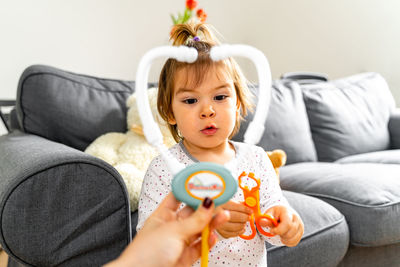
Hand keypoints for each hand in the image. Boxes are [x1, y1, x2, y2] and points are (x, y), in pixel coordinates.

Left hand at [105, 193, 229, 266]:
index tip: (204, 183)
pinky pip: (201, 246)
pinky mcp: (186, 257)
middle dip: (206, 206)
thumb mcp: (172, 231)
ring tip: (223, 216)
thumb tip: (208, 204)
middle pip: (193, 213)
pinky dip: (209, 241)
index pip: (178, 197)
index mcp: (162, 216)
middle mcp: (171, 228)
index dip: (190, 190)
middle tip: (219, 199)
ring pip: (200, 229)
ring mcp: (180, 242)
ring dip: (212, 223)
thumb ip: (194, 220)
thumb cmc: (145, 254)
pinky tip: (214, 235)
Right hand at [216, 200, 252, 237]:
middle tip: (248, 217)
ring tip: (244, 222)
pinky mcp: (219, 233)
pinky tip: (241, 228)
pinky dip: (239, 231)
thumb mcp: (226, 202)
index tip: (250, 211)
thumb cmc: (218, 209)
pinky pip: (232, 234)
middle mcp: (216, 214)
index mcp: (219, 204)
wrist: (208, 218)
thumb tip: (248, 205)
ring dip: (242, 224)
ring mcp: (217, 225)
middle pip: (236, 217)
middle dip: (245, 217)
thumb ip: (237, 204)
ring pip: (235, 226)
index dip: (245, 209)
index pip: (235, 206)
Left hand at [259, 205, 303, 246]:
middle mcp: (296, 219)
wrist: (282, 213)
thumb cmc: (275, 214)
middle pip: (290, 233)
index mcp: (288, 212)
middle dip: (280, 234)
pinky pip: (294, 242)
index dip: (278, 230)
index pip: (287, 224)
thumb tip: (262, 222)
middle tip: (275, 231)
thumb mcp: (269, 213)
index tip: (271, 231)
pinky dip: (287, 242)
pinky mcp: (301, 232)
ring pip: (293, 239)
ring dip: (284, 239)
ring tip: (280, 233)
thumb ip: (266, 219)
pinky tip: (283, 237)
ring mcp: (300, 226)